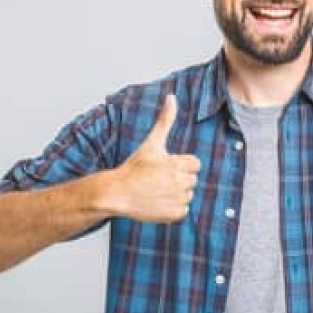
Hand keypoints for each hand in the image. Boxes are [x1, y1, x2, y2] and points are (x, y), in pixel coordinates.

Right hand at [110, 94, 200, 222]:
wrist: (117, 193)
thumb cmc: (134, 167)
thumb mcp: (151, 143)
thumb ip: (165, 120)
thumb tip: (172, 97)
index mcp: (177, 164)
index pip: (195, 164)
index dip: (180, 164)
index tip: (165, 167)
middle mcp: (179, 182)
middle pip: (191, 179)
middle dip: (178, 178)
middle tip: (158, 179)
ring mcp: (177, 200)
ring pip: (188, 195)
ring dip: (176, 193)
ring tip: (157, 190)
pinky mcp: (174, 215)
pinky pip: (183, 210)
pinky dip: (173, 209)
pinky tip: (158, 202)